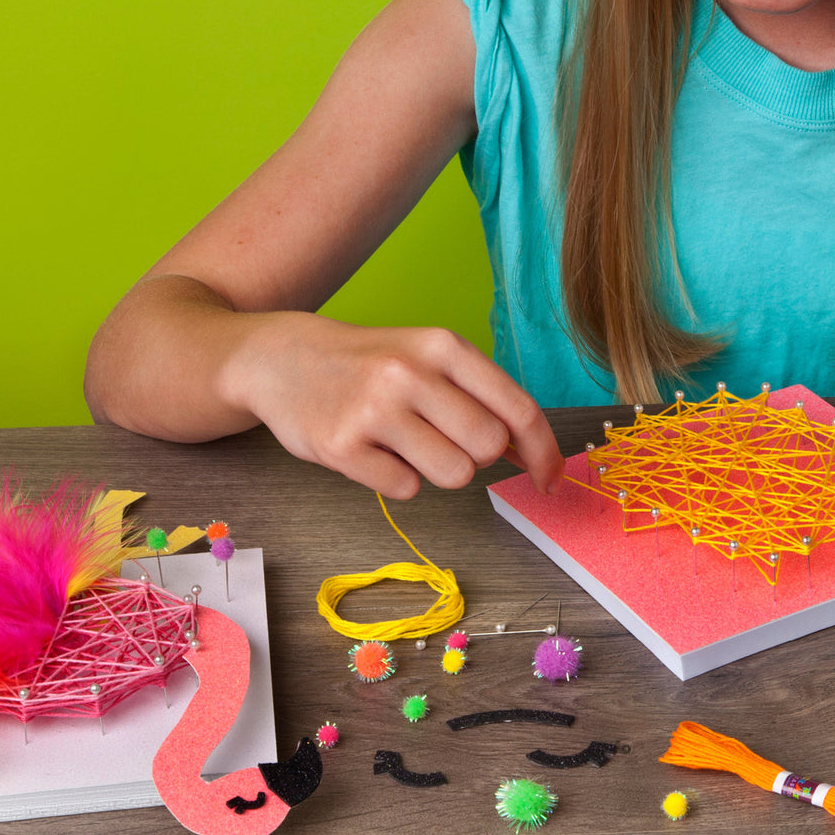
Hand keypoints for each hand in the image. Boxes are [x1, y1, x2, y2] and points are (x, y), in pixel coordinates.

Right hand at [227, 314, 564, 499]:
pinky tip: (374, 450)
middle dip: (479, 456)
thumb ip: (480, 396)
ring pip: (453, 474)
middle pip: (488, 447)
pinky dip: (398, 479)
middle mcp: (410, 373)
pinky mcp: (341, 447)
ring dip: (439, 470)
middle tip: (447, 440)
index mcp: (443, 346)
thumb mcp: (428, 358)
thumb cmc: (372, 363)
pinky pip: (405, 489)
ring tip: (407, 443)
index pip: (517, 407)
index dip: (543, 450)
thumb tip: (532, 452)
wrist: (283, 358)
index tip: (551, 478)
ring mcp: (373, 410)